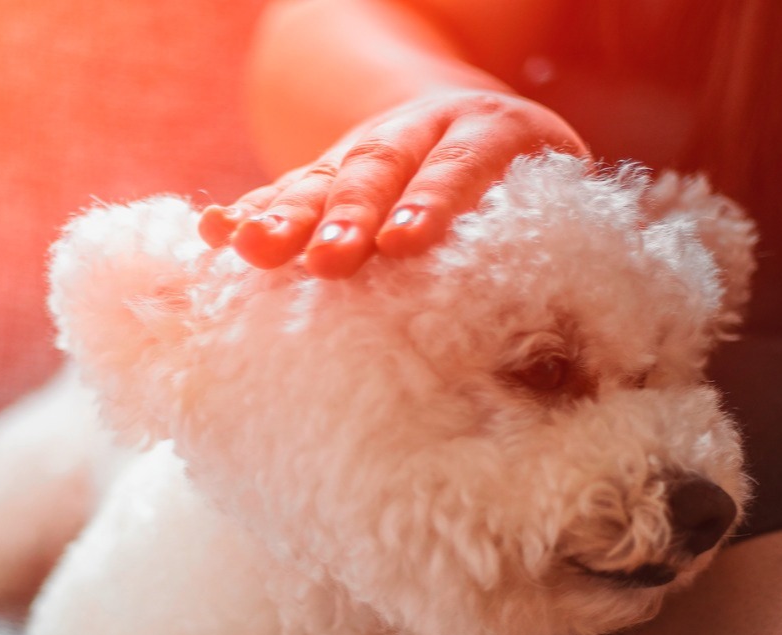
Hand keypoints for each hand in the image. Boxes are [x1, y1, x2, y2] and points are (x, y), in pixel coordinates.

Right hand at [200, 90, 586, 278]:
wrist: (468, 116)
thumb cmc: (529, 193)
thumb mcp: (559, 211)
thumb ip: (562, 272)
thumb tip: (565, 371)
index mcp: (492, 133)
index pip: (461, 166)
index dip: (433, 203)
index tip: (402, 244)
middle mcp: (421, 131)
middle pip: (379, 169)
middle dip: (348, 216)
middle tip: (325, 262)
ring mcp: (365, 149)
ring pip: (322, 176)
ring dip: (286, 216)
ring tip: (253, 251)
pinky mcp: (324, 171)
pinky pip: (281, 188)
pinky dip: (247, 211)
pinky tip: (215, 234)